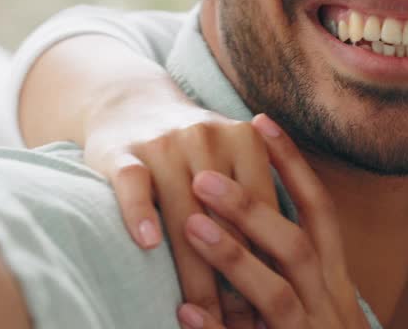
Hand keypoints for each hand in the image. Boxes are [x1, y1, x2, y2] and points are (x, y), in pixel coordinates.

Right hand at [81, 77, 278, 327]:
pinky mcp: (122, 152)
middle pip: (225, 219)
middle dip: (234, 278)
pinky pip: (134, 186)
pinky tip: (148, 244)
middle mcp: (208, 137)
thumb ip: (255, 203)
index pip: (262, 211)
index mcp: (245, 140)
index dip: (268, 262)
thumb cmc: (193, 150)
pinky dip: (140, 213)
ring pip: (182, 213)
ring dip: (192, 267)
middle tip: (242, 322)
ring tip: (201, 310)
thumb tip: (285, 273)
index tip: (274, 307)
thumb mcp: (231, 161)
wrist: (132, 101)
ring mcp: (164, 143)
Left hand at [176, 114, 369, 328]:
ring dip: (235, 258)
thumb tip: (242, 214)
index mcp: (335, 281)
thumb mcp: (313, 303)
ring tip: (191, 226)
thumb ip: (287, 265)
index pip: (319, 211)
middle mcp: (331, 305)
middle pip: (299, 244)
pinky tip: (186, 315)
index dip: (292, 166)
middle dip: (255, 206)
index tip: (260, 123)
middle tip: (204, 175)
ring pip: (278, 295)